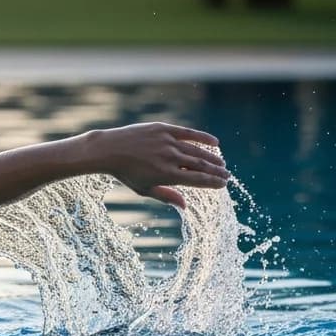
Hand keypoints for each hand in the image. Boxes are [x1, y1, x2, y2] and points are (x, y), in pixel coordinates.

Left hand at [81, 122, 229, 208]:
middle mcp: (170, 158)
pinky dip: (203, 137)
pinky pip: (188, 133)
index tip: (223, 185)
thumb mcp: (144, 189)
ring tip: (222, 163)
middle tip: (227, 176)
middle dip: (217, 171)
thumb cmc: (126, 172)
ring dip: (212, 157)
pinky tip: (215, 143)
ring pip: (197, 150)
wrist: (109, 149)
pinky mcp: (164, 128)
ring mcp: (167, 142)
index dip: (213, 182)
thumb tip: (185, 207)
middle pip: (201, 165)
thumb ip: (166, 196)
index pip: (198, 179)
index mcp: (166, 175)